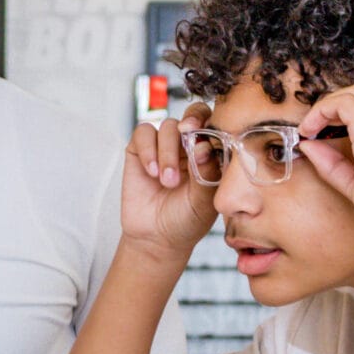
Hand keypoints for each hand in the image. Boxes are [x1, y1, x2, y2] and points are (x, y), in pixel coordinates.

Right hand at [120, 107, 221, 264]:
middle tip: (188, 132)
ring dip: (168, 151)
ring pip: (167, 126)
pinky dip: (148, 150)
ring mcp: (163, 147)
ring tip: (167, 181)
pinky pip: (143, 134)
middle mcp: (188, 146)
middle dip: (190, 121)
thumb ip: (206, 173)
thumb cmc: (186, 220)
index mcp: (210, 154)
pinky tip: (152, 172)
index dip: (211, 122)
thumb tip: (203, 145)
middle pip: (191, 115)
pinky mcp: (139, 151)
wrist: (157, 239)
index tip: (206, 134)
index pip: (214, 125)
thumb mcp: (204, 201)